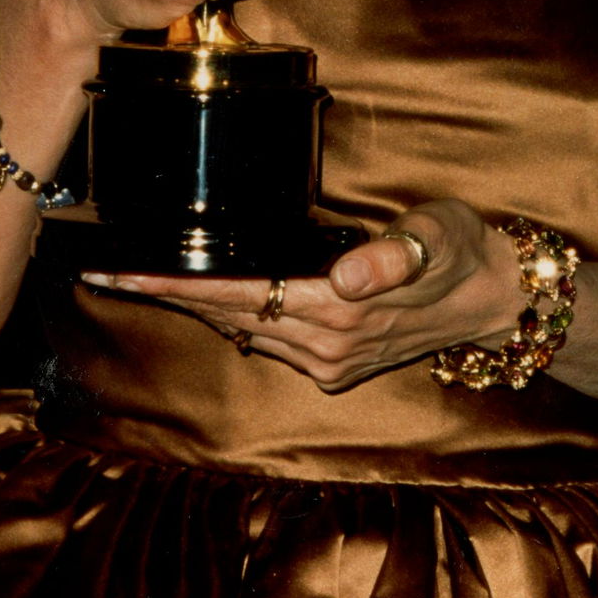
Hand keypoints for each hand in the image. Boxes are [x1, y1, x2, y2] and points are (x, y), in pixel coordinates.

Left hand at [83, 201, 517, 391]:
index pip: (237, 294)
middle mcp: (324, 344)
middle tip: (104, 269)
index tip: (123, 271)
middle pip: (225, 315)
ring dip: (191, 306)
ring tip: (140, 278)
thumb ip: (392, 255)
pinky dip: (229, 315)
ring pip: (241, 328)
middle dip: (164, 293)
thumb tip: (347, 277)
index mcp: (339, 310)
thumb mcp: (435, 235)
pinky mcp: (334, 362)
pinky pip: (265, 337)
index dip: (175, 283)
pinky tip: (206, 297)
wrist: (493, 297)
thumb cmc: (459, 249)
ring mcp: (326, 360)